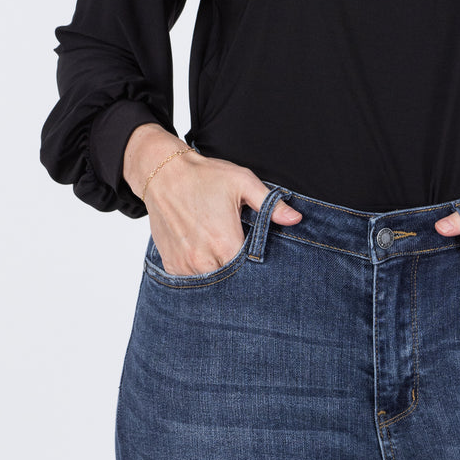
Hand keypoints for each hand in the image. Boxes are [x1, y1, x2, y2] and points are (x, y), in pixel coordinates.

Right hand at [124, 124, 301, 276]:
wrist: (164, 174)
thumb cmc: (205, 176)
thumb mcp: (243, 182)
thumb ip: (270, 205)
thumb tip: (296, 219)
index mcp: (225, 242)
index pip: (249, 271)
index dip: (257, 268)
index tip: (259, 259)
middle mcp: (203, 259)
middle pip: (230, 282)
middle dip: (239, 274)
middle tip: (242, 259)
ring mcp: (185, 264)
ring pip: (210, 284)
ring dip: (219, 275)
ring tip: (222, 257)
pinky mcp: (171, 264)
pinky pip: (190, 281)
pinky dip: (199, 274)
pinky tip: (206, 258)